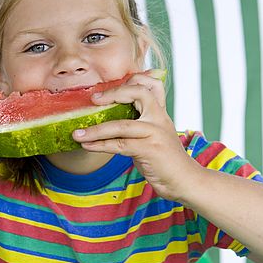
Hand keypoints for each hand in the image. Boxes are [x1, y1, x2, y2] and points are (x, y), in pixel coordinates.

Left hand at [72, 71, 196, 200]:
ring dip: (95, 129)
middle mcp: (160, 119)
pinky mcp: (150, 150)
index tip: (109, 89)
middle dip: (112, 94)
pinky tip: (87, 146)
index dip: (132, 80)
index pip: (151, 84)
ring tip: (77, 134)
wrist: (185, 181)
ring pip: (121, 125)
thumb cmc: (166, 162)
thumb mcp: (156, 137)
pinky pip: (119, 145)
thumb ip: (141, 125)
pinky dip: (100, 145)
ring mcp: (156, 133)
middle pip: (139, 93)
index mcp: (161, 113)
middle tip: (92, 100)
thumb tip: (112, 121)